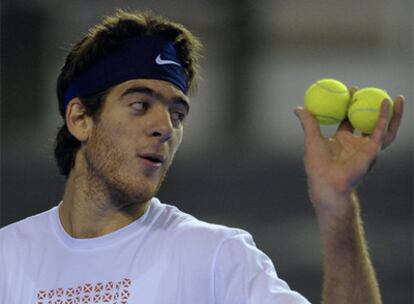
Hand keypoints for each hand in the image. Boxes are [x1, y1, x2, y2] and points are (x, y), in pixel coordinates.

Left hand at [295, 89, 403, 211]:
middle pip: (368, 121)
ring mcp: (367, 147)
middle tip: (371, 90)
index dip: (350, 106)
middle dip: (371, 106)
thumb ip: (308, 122)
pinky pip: (382, 131)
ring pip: (384, 127)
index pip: (349, 119)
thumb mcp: (311, 138)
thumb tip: (297, 108)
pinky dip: (386, 117)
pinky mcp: (373, 150)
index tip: (351, 91)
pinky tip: (386, 103)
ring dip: (392, 113)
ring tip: (397, 97)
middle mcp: (357, 144)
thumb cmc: (317, 164)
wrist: (327, 181)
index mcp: (343, 140)